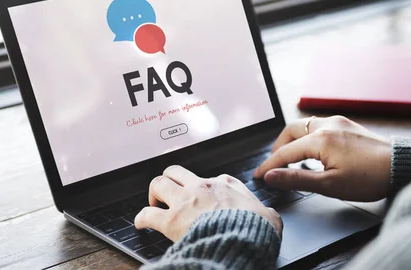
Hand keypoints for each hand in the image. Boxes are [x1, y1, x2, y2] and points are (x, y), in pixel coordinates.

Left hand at [135, 165, 282, 240]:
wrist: (243, 240)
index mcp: (225, 184)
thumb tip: (270, 217)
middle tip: (169, 192)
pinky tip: (141, 222)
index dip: (203, 187)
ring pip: (158, 183)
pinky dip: (141, 217)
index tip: (203, 196)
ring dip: (154, 193)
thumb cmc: (255, 229)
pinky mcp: (172, 220)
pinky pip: (147, 214)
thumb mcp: (269, 216)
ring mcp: (185, 201)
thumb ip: (265, 212)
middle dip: (170, 179)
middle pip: (176, 171)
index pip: (210, 178)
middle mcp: (202, 186)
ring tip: (154, 202)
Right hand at [253, 116, 390, 201]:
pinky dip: (308, 137)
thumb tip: (272, 176)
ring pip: (305, 126)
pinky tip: (312, 152)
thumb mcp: (330, 185)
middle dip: (278, 147)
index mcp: (320, 139)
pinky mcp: (347, 125)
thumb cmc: (370, 178)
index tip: (258, 176)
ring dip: (293, 140)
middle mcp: (327, 125)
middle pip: (291, 130)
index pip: (285, 152)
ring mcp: (338, 122)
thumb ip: (297, 179)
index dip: (269, 165)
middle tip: (274, 165)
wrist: (401, 166)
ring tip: (291, 160)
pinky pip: (319, 126)